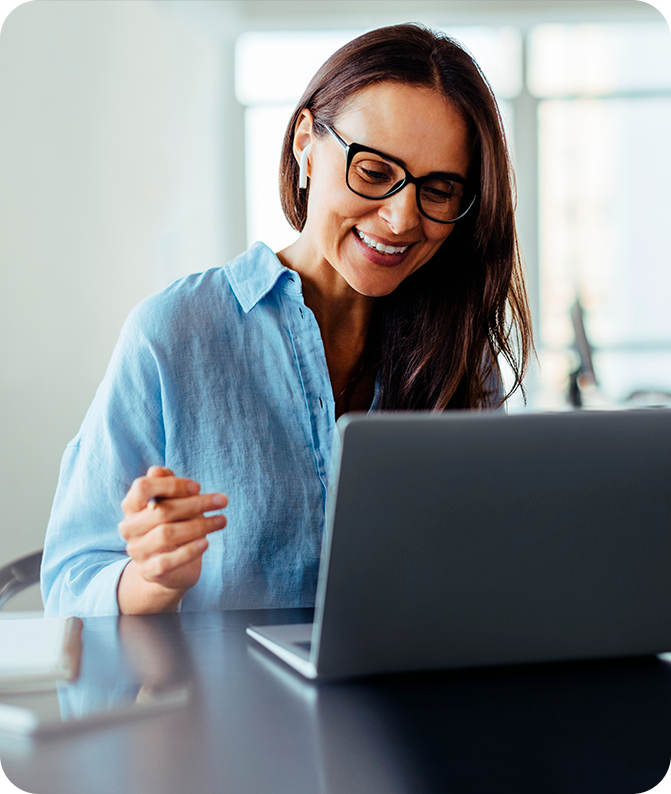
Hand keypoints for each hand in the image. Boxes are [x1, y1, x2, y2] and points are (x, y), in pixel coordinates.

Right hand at [117, 466, 226, 612]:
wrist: (170, 568)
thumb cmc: (174, 525)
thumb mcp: (172, 503)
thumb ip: (166, 485)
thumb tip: (158, 470)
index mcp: (132, 506)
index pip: (142, 487)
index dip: (171, 484)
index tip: (198, 487)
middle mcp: (129, 528)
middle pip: (161, 510)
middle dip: (196, 504)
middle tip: (223, 500)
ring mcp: (137, 550)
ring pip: (167, 534)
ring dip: (199, 525)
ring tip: (222, 521)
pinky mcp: (148, 571)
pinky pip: (168, 561)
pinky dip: (189, 550)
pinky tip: (206, 542)